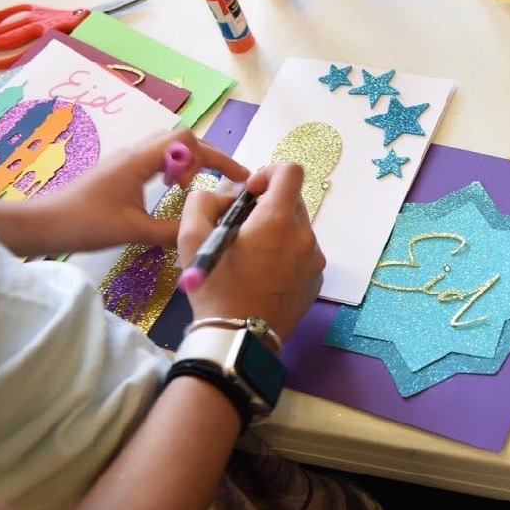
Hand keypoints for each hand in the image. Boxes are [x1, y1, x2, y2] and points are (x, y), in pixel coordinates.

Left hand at [31, 129, 248, 252]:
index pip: (188, 140)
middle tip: (226, 180)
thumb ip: (172, 231)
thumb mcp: (133, 231)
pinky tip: (173, 191)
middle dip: (209, 156)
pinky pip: (156, 161)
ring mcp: (126, 162)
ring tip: (199, 186)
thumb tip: (203, 231)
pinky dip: (174, 170)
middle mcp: (135, 154)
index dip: (214, 156)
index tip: (229, 180)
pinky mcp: (119, 173)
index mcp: (140, 160)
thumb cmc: (84, 223)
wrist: (40, 225)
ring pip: (169, 149)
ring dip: (190, 162)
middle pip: (182, 139)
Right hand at [177, 162, 324, 338]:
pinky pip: (303, 254)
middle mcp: (304, 235)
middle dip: (268, 206)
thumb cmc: (214, 287)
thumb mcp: (192, 239)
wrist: (237, 338)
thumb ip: (203, 202)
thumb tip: (224, 195)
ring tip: (251, 257)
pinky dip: (286, 255)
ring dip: (276, 232)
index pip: (290, 171)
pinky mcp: (317, 280)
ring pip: (297, 229)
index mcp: (278, 220)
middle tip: (242, 229)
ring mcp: (314, 259)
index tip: (250, 194)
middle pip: (292, 201)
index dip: (268, 173)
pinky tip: (263, 275)